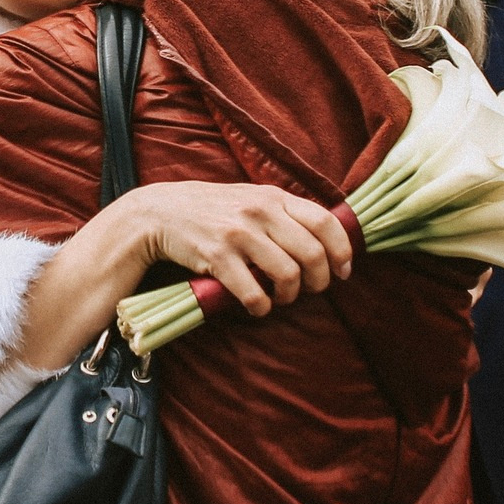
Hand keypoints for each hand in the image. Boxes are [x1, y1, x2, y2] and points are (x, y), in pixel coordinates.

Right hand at [137, 182, 352, 316]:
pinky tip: (256, 306)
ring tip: (280, 298)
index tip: (343, 271)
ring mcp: (239, 233)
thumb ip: (285, 213)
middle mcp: (261, 211)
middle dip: (319, 281)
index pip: (326, 222)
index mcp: (274, 196)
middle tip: (310, 290)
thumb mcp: (252, 198)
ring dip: (289, 296)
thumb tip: (326, 239)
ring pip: (288, 275)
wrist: (161, 212)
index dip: (342, 251)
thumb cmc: (213, 210)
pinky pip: (253, 292)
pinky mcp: (218, 256)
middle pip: (313, 254)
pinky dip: (261, 307)